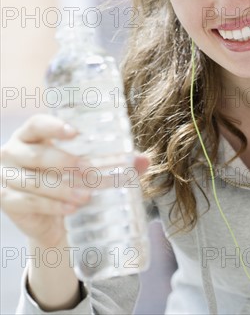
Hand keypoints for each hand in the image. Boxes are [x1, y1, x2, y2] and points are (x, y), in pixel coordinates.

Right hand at [1, 114, 150, 247]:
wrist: (50, 217)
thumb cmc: (69, 179)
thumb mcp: (87, 166)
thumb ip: (114, 161)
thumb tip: (144, 161)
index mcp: (31, 134)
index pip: (37, 123)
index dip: (54, 126)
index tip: (75, 132)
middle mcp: (14, 150)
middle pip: (38, 155)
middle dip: (65, 163)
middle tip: (90, 171)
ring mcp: (5, 176)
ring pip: (35, 181)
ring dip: (62, 189)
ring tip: (86, 197)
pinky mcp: (6, 201)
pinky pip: (29, 202)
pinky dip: (52, 206)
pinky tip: (71, 209)